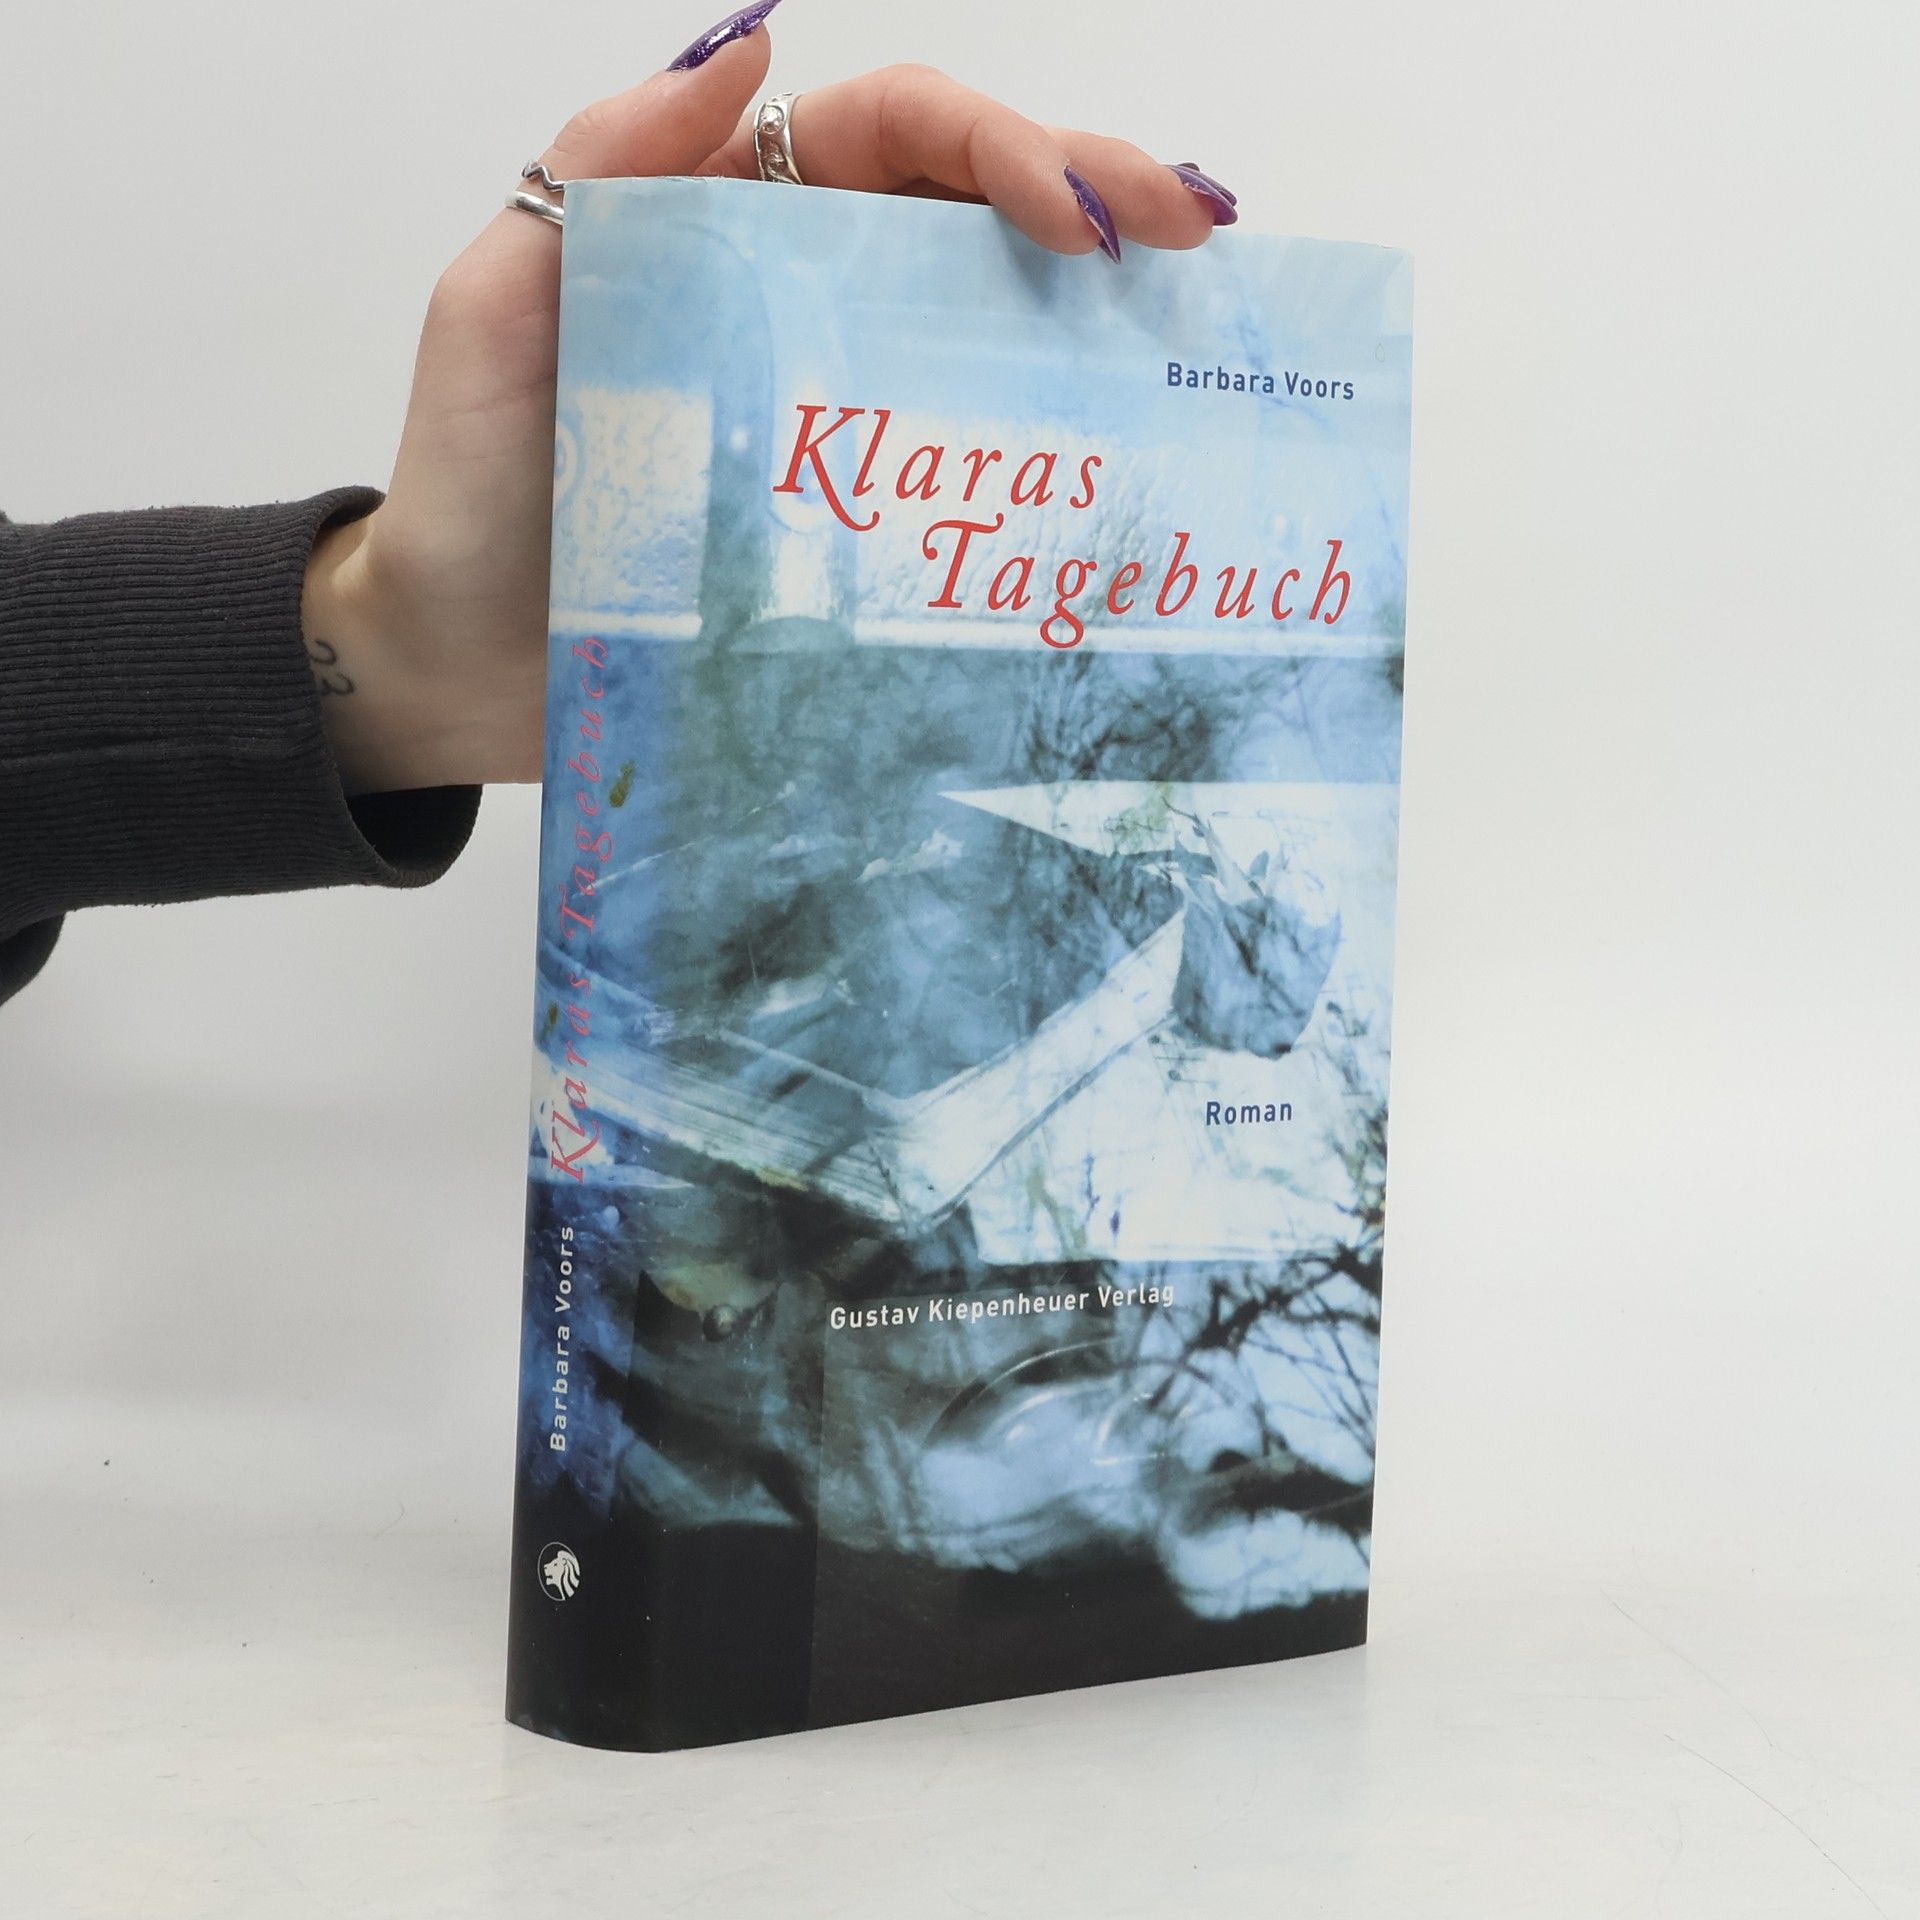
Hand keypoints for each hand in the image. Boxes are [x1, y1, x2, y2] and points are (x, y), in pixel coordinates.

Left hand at [305, 2, 1239, 793]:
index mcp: (728, 222)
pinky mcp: (855, 528)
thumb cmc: (469, 494)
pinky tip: (1127, 458)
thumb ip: (605, 171)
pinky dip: (1050, 454)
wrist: (456, 668)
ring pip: (992, 331)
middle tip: (1197, 234)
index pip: (892, 136)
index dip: (998, 149)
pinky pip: (965, 470)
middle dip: (1095, 199)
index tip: (1075, 218)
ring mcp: (841, 417)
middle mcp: (803, 304)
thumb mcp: (497, 307)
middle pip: (972, 216)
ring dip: (1104, 317)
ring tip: (1199, 321)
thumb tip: (748, 45)